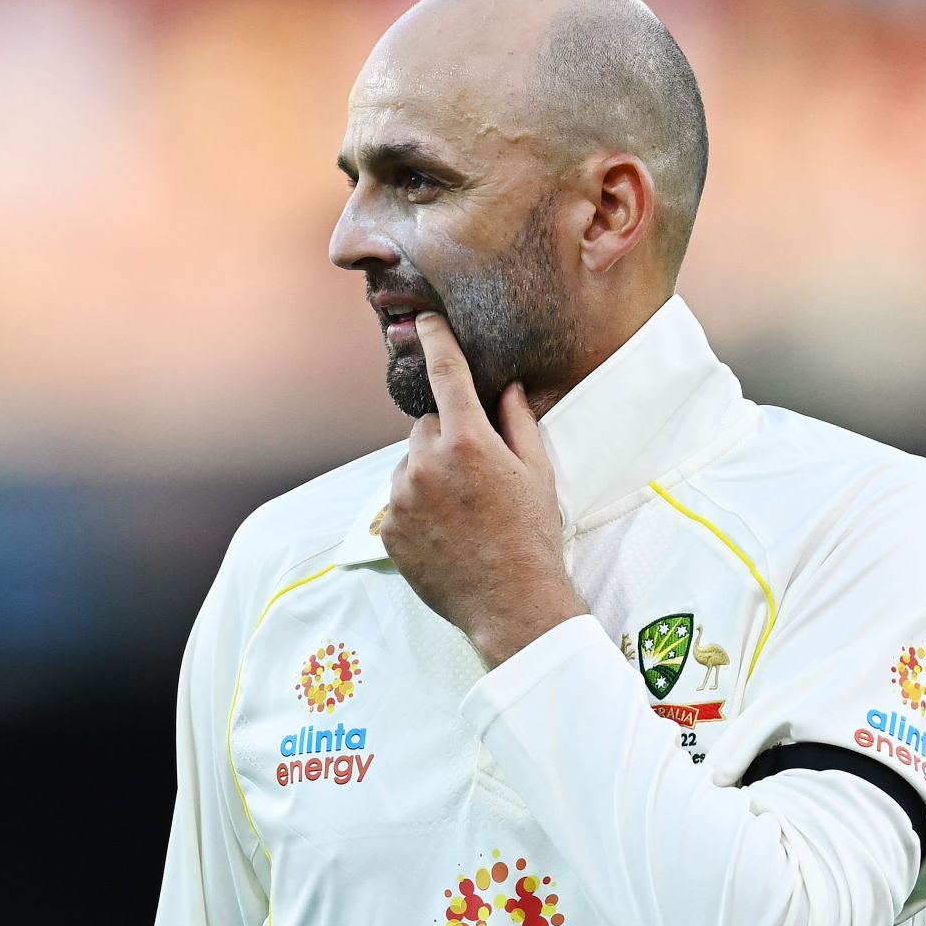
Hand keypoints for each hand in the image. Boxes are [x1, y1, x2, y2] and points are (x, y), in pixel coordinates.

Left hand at [378, 312, 589, 667]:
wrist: (512, 603)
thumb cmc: (532, 536)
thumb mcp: (538, 473)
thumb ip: (518, 423)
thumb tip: (506, 388)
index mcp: (468, 441)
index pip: (446, 374)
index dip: (436, 341)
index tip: (425, 322)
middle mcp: (427, 462)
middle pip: (428, 426)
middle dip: (448, 439)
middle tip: (477, 476)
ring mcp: (402, 497)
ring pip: (409, 463)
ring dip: (428, 474)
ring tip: (462, 511)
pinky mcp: (388, 528)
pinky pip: (396, 500)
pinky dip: (414, 507)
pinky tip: (445, 531)